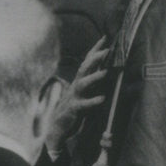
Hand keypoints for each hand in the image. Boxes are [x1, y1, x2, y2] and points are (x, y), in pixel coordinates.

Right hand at [45, 36, 109, 154]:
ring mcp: (74, 97)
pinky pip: (83, 105)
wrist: (57, 127)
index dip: (95, 50)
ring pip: (83, 84)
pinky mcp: (74, 109)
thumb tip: (107, 71)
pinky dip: (92, 101)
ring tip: (105, 72)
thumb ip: (92, 82)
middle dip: (95, 58)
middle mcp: (76, 86)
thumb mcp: (84, 93)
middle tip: (107, 49)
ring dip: (94, 77)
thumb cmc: (74, 108)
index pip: (87, 62)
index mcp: (79, 81)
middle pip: (84, 68)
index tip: (105, 38)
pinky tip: (102, 98)